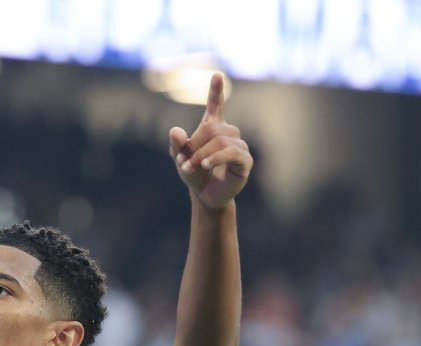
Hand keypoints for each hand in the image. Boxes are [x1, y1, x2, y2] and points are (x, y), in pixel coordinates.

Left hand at [169, 73, 252, 210]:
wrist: (205, 195)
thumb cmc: (194, 174)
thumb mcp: (180, 159)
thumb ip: (177, 145)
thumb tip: (174, 131)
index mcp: (213, 128)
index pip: (216, 105)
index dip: (216, 91)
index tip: (216, 75)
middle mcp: (229, 133)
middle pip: (213, 129)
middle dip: (196, 146)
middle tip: (184, 163)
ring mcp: (239, 146)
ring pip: (221, 141)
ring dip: (202, 155)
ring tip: (190, 168)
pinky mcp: (245, 160)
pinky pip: (232, 152)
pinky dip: (216, 158)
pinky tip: (205, 165)